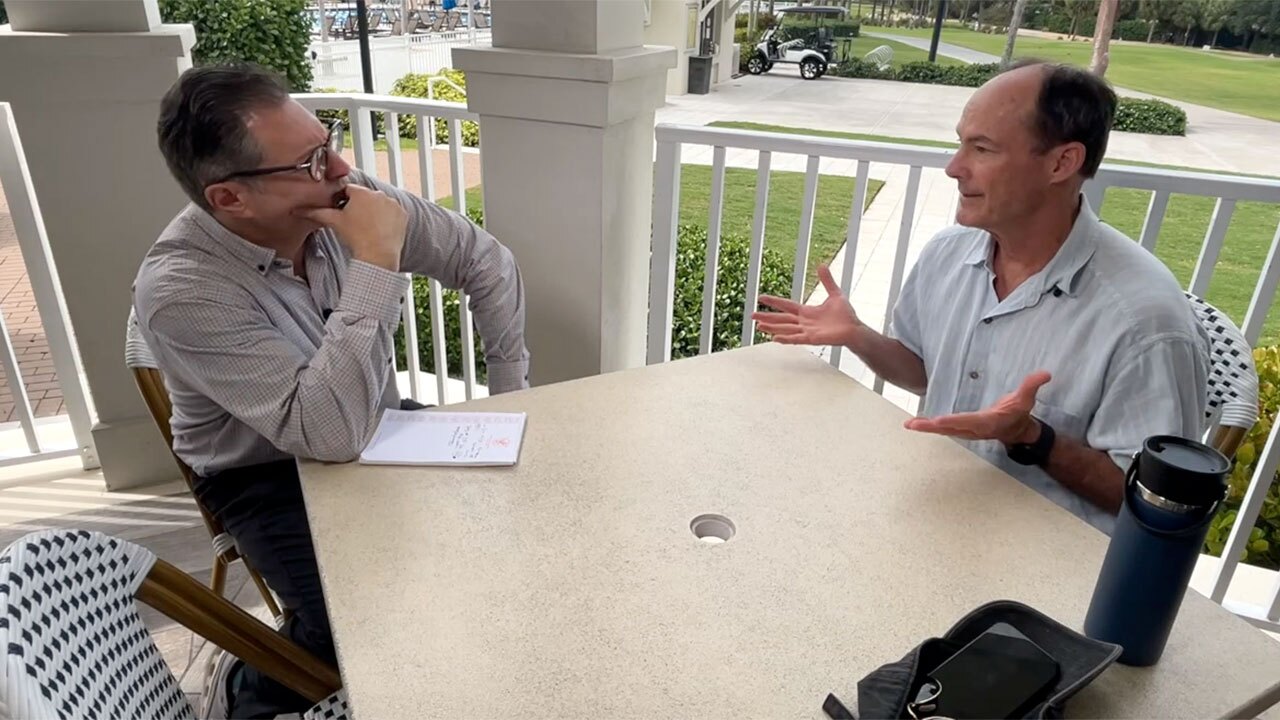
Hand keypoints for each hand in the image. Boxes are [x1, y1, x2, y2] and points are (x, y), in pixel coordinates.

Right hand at [295, 184, 406, 270]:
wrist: (377, 255)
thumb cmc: (355, 237)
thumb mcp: (334, 222)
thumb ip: (315, 213)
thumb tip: (296, 210)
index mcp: (361, 192)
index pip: (348, 190)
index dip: (344, 201)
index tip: (344, 212)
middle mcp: (378, 193)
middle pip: (365, 197)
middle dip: (360, 206)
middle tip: (356, 223)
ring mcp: (393, 203)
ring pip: (379, 204)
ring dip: (374, 211)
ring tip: (368, 228)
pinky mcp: (403, 213)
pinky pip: (393, 212)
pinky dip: (388, 218)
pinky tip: (381, 229)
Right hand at [751, 265, 862, 347]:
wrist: (855, 328)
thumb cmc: (845, 315)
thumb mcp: (835, 294)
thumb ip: (827, 280)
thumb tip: (822, 265)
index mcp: (806, 312)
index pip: (785, 305)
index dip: (773, 302)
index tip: (761, 298)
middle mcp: (804, 322)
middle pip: (781, 319)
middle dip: (766, 317)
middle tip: (752, 315)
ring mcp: (807, 331)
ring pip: (785, 329)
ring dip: (772, 328)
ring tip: (759, 327)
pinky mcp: (812, 339)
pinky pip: (796, 339)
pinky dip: (785, 338)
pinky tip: (774, 338)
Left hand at [903, 371, 1051, 446]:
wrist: (1017, 430)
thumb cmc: (1019, 413)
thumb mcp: (1027, 398)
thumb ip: (1033, 385)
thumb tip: (1045, 373)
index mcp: (987, 422)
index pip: (968, 421)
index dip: (954, 422)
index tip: (938, 421)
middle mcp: (974, 429)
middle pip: (950, 429)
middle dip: (931, 427)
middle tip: (913, 425)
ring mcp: (967, 431)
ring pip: (944, 431)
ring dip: (926, 428)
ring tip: (909, 425)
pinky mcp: (962, 430)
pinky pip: (944, 429)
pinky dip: (930, 427)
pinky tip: (916, 424)